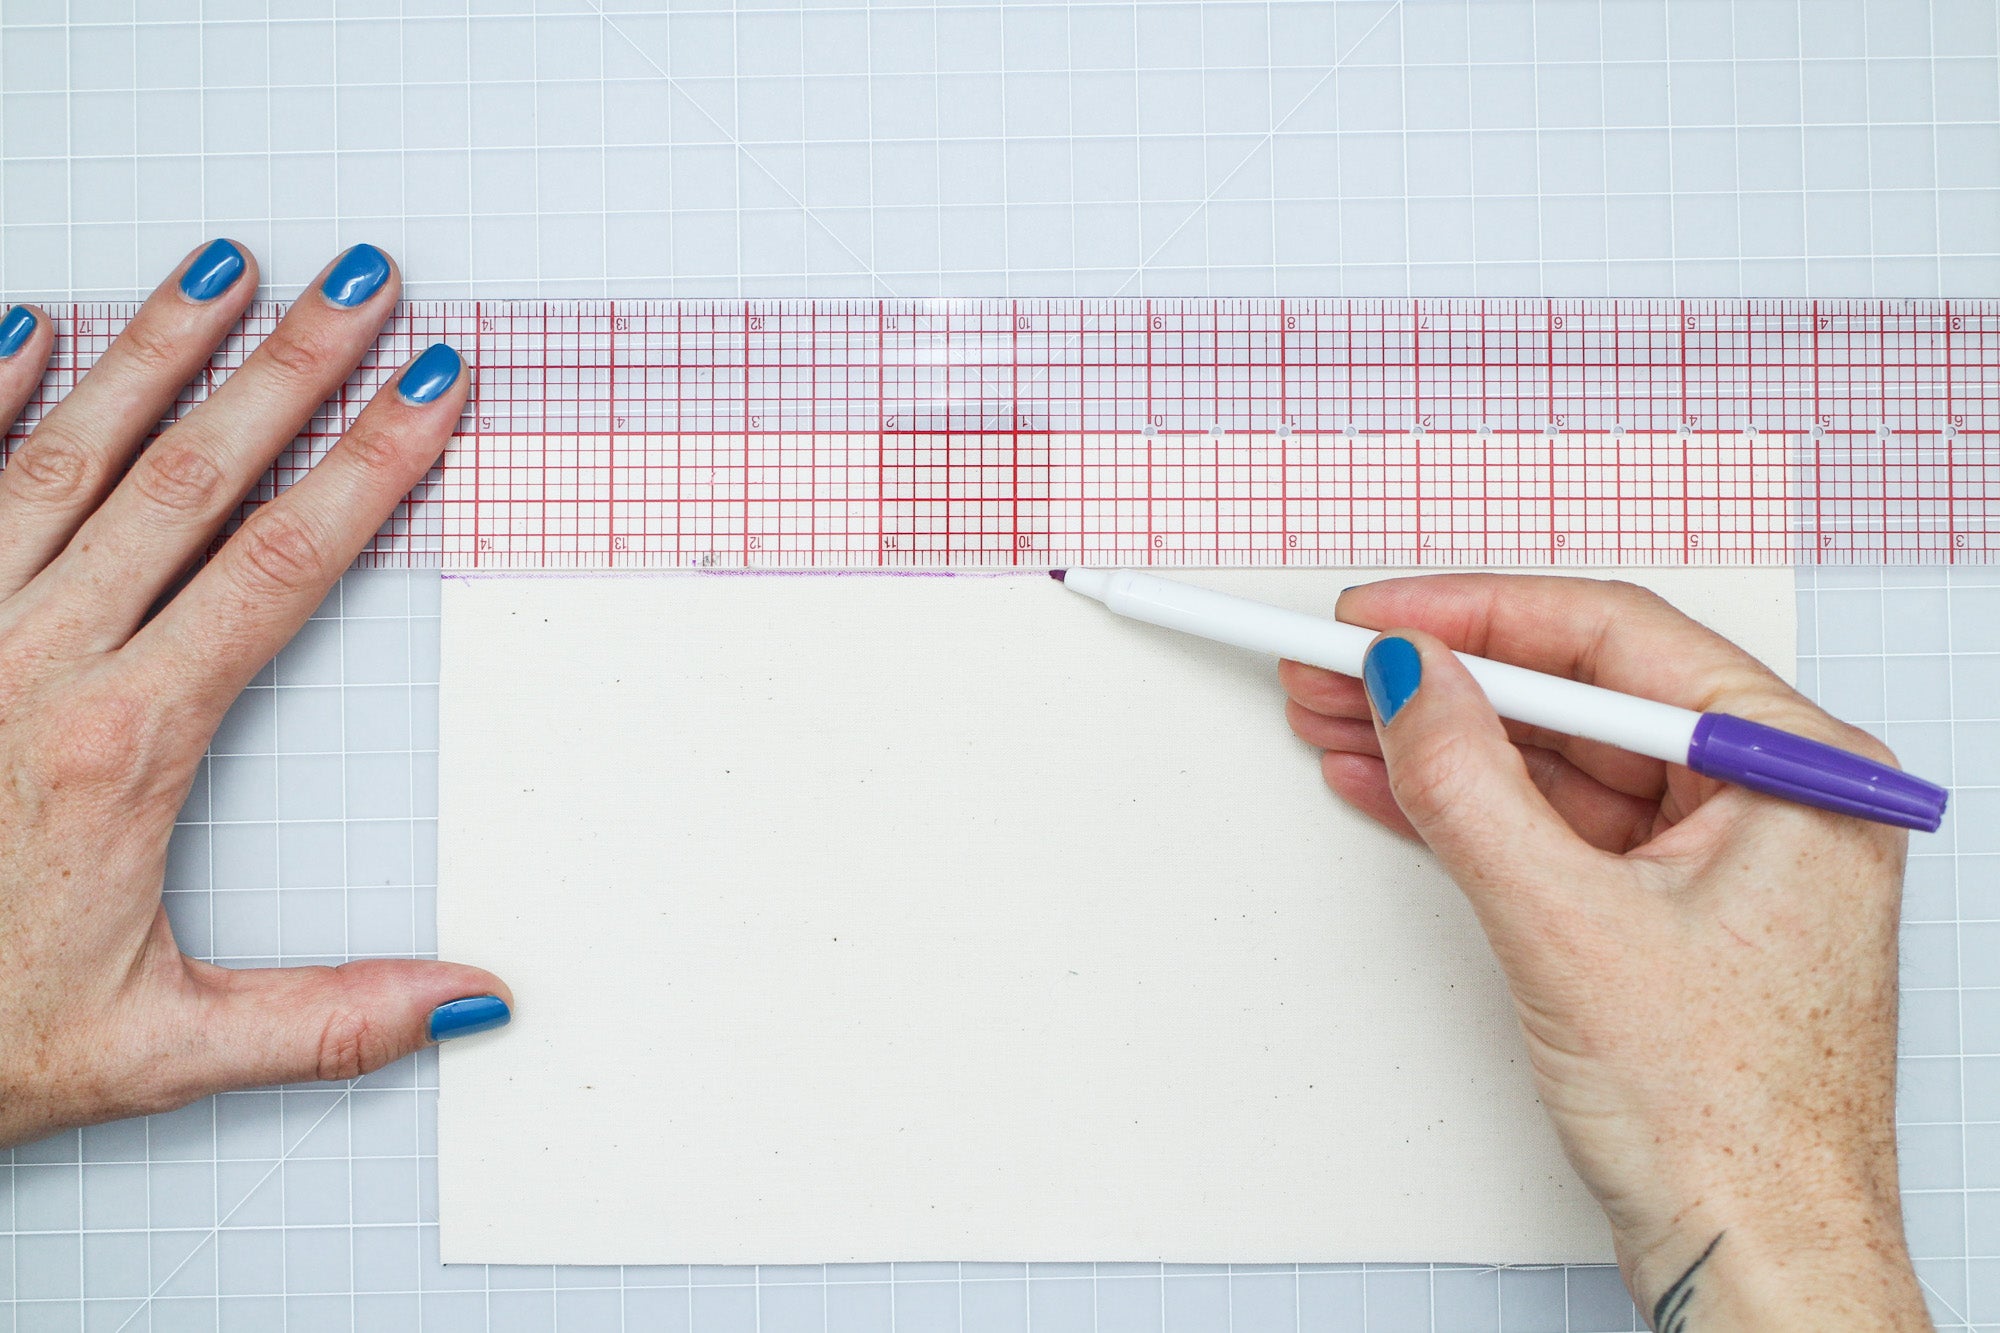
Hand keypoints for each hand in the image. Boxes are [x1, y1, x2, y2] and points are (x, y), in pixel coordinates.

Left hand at [0, 240, 510, 1148]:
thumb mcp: (155, 1051)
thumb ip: (324, 1019)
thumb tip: (468, 999)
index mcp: (123, 744)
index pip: (278, 567)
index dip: (366, 466)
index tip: (425, 389)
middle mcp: (32, 661)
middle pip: (187, 479)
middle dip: (285, 369)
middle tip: (356, 282)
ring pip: (65, 455)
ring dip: (152, 351)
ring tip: (220, 268)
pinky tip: (28, 327)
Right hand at [1282, 575, 1930, 1331]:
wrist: (1758, 1257)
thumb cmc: (1735, 1124)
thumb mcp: (1570, 927)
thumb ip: (1473, 787)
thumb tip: (1413, 681)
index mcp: (1796, 766)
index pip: (1613, 640)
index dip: (1477, 616)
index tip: (1380, 618)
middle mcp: (1770, 795)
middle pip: (1579, 693)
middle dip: (1447, 679)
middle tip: (1338, 663)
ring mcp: (1720, 854)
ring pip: (1558, 761)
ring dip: (1445, 742)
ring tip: (1339, 716)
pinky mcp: (1670, 908)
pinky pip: (1557, 825)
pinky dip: (1471, 806)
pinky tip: (1390, 782)